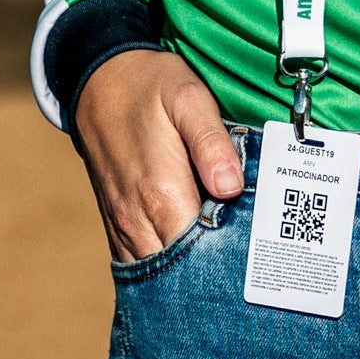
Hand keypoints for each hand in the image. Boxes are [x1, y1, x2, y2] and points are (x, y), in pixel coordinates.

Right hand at [70, 47, 243, 261]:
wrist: (98, 80)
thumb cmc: (150, 86)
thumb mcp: (187, 97)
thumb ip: (211, 142)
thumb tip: (231, 187)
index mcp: (160, 192)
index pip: (203, 253)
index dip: (233, 260)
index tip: (261, 257)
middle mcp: (137, 218)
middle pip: (182, 273)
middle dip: (216, 276)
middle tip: (252, 270)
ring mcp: (123, 226)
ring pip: (159, 277)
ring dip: (190, 277)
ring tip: (228, 272)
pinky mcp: (117, 225)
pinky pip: (141, 266)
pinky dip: (167, 273)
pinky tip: (194, 267)